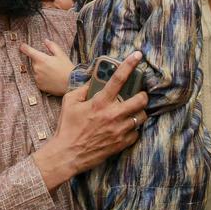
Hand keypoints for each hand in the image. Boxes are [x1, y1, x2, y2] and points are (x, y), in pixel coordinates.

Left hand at [20, 39, 73, 95]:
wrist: (71, 84)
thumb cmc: (67, 68)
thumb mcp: (61, 54)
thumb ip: (52, 46)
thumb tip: (45, 40)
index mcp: (41, 59)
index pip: (28, 51)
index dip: (24, 47)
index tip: (22, 46)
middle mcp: (37, 68)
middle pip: (33, 61)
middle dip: (38, 60)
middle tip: (49, 62)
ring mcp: (37, 78)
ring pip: (35, 70)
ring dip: (39, 69)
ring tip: (51, 71)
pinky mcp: (39, 85)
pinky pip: (37, 78)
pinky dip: (41, 77)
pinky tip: (50, 77)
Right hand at [33, 51, 148, 190]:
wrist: (67, 154)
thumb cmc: (67, 126)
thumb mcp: (68, 101)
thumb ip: (82, 88)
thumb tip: (93, 80)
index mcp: (100, 102)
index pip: (118, 79)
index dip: (129, 64)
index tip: (138, 55)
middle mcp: (113, 115)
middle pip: (140, 100)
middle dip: (142, 95)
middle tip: (139, 94)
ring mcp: (119, 130)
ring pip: (141, 116)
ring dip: (139, 112)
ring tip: (133, 111)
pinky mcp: (121, 143)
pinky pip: (136, 133)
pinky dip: (133, 129)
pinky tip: (125, 127)